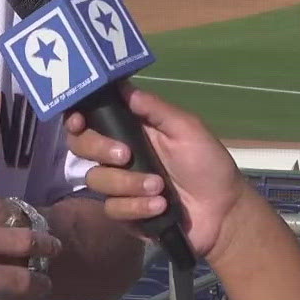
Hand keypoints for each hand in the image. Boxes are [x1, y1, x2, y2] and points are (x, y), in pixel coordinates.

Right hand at [64, 86, 251, 260]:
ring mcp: (120, 186)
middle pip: (82, 146)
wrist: (222, 213)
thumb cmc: (208, 164)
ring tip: (159, 187)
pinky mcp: (124, 213)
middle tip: (126, 155)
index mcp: (132, 129)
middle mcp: (120, 155)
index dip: (77, 117)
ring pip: (96, 180)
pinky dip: (136, 207)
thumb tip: (122, 86)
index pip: (92, 118)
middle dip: (99, 148)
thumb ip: (155, 109)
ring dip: (128, 184)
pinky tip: (159, 206)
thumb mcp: (187, 129)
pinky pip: (113, 209)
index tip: (79, 121)